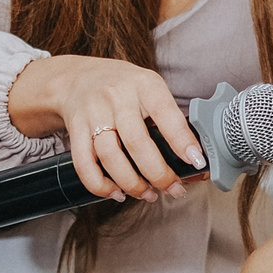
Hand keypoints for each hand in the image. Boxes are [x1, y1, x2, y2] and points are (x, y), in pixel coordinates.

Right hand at [7, 54, 206, 203]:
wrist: (79, 78)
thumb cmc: (125, 88)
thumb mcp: (151, 89)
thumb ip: (170, 119)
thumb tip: (196, 159)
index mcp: (144, 84)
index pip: (166, 113)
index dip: (182, 140)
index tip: (196, 161)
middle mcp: (117, 97)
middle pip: (137, 143)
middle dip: (159, 174)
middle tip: (174, 189)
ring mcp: (94, 113)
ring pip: (110, 157)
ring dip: (132, 184)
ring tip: (148, 194)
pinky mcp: (76, 130)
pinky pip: (84, 165)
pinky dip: (100, 185)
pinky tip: (117, 192)